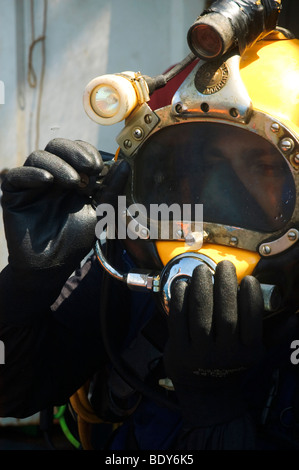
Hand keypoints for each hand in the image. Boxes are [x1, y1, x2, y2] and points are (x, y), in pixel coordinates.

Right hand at [1, 138, 128, 302]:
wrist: (52, 266)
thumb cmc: (76, 240)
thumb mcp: (99, 213)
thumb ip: (111, 190)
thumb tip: (125, 164)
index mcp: (72, 176)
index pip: (76, 150)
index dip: (87, 152)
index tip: (99, 167)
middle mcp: (51, 176)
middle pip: (56, 146)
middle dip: (74, 152)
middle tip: (89, 168)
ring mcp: (32, 184)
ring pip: (38, 157)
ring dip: (59, 164)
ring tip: (74, 182)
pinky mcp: (14, 194)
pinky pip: (17, 175)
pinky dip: (33, 174)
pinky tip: (48, 181)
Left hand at [164, 260, 264, 424]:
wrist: (205, 391)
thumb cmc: (232, 362)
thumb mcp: (255, 352)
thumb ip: (273, 333)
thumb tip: (295, 316)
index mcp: (248, 353)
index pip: (252, 322)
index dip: (251, 298)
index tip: (249, 279)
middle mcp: (225, 354)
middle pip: (225, 316)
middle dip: (225, 286)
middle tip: (224, 265)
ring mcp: (199, 354)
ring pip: (200, 316)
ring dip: (201, 288)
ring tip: (202, 269)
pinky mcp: (179, 350)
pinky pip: (178, 319)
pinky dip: (179, 299)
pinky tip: (184, 284)